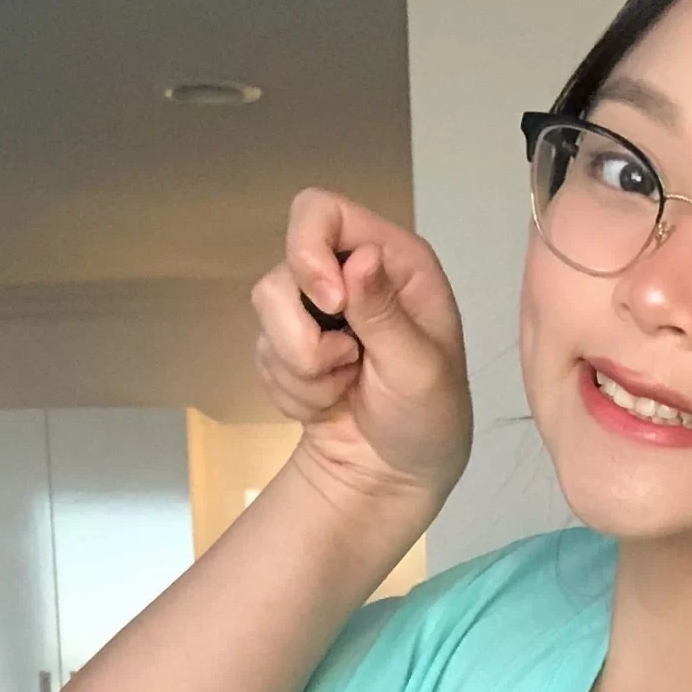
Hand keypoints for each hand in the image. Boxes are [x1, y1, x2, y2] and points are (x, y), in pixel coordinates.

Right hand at [252, 189, 473, 516]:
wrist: (394, 479)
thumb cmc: (428, 420)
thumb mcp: (420, 371)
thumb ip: (386, 315)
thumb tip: (360, 257)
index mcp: (392, 259)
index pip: (321, 211)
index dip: (308, 250)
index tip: (330, 305)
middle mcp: (349, 273)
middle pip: (283, 268)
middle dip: (305, 334)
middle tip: (346, 365)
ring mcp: (314, 310)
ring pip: (265, 314)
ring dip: (302, 369)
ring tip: (343, 389)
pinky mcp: (289, 346)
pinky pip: (263, 356)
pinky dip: (292, 390)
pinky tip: (328, 404)